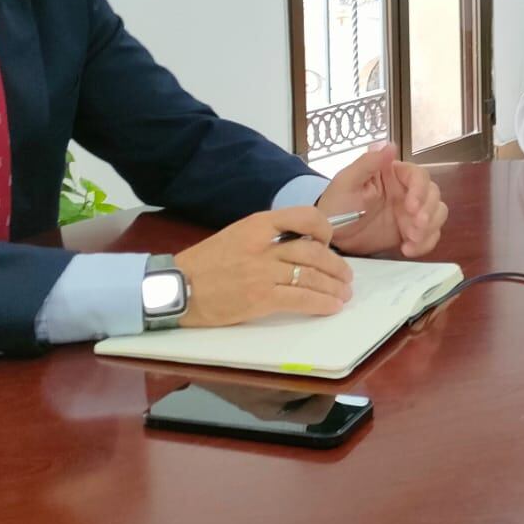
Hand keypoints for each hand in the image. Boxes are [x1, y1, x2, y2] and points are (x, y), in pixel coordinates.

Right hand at [174, 207, 352, 326]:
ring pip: (312, 276)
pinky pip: (301, 299)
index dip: (324, 229)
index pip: (304, 216)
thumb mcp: (236, 235)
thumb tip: (300, 245)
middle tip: (345, 277)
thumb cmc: (206, 263)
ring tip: (343, 295)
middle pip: (314, 252)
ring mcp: (263, 273)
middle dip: (336, 266)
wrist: (177, 288)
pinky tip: (330, 307)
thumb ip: (266, 236)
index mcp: (257, 224)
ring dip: (334, 287)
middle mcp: (263, 246)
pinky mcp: (261, 298)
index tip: (329, 242)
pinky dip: (321, 303)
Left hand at [318, 143, 448, 257]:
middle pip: (433, 194)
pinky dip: (425, 244)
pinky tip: (408, 249)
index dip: (420, 190)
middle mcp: (406, 190)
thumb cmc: (336, 205)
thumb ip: (368, 163)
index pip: (418, 175)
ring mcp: (411, 212)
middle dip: (429, 212)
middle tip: (415, 227)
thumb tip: (389, 145)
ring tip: (411, 239)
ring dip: (430, 228)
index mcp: (393, 174)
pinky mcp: (411, 231)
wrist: (331, 236)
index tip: (411, 207)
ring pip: (437, 213)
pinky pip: (430, 235)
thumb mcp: (347, 182)